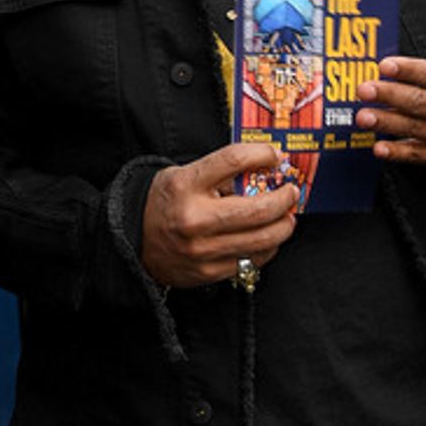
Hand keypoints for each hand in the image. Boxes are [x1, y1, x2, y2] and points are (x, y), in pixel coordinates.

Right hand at [141, 143, 297, 288]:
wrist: (135, 240)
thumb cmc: (164, 203)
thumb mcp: (182, 176)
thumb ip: (218, 174)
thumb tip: (262, 170)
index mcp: (185, 185)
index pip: (232, 160)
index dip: (261, 154)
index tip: (275, 155)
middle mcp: (195, 218)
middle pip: (257, 209)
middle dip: (283, 199)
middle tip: (291, 192)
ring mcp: (203, 249)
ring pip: (262, 239)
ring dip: (283, 226)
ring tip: (287, 217)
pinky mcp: (209, 272)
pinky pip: (252, 261)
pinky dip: (267, 248)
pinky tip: (268, 238)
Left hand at [354, 0, 425, 165]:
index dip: (411, 71)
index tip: (385, 64)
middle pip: (425, 103)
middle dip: (392, 96)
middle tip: (363, 88)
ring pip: (419, 129)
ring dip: (388, 123)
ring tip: (362, 116)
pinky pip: (422, 156)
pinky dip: (400, 153)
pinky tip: (378, 148)